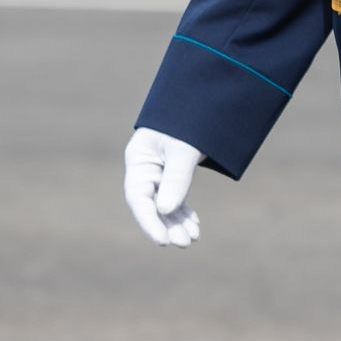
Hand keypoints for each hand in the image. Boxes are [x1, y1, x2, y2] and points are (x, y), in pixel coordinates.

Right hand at [122, 127, 203, 246]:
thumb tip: (165, 211)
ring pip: (164, 204)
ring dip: (177, 222)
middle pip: (151, 204)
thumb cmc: (188, 119)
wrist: (201, 97)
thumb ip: (176, 177)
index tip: (163, 241)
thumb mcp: (183, 147)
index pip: (139, 197)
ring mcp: (158, 171)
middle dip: (167, 225)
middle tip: (185, 243)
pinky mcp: (171, 173)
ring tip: (193, 239)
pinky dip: (184, 211)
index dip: (149, 222)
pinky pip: (175, 197)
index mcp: (139, 159)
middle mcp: (145, 167)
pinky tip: (194, 225)